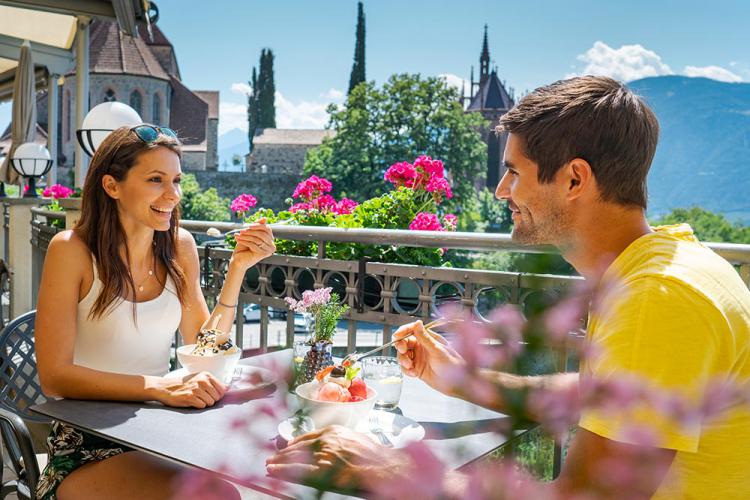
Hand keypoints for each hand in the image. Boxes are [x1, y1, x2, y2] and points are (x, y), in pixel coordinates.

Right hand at [153, 371, 227, 408]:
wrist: (166, 388)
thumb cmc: (184, 384)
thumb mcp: (200, 379)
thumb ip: (214, 383)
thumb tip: (229, 387)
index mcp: (206, 375)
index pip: (222, 389)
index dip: (218, 395)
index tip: (211, 395)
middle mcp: (203, 380)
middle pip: (217, 397)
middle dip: (211, 399)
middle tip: (200, 396)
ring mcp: (196, 389)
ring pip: (210, 402)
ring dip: (204, 403)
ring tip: (195, 398)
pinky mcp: (190, 397)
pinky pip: (202, 406)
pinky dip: (198, 405)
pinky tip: (191, 401)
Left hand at [230, 218, 275, 270]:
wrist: (239, 259)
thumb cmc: (244, 247)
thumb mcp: (250, 234)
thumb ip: (257, 226)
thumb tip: (265, 218)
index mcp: (270, 239)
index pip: (267, 229)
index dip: (258, 226)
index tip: (248, 225)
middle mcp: (272, 245)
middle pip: (263, 234)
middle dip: (251, 231)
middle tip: (241, 230)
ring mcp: (269, 251)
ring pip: (257, 239)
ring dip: (246, 236)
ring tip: (238, 235)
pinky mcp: (263, 254)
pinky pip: (254, 245)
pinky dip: (244, 241)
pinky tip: (238, 240)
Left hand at [266, 425, 406, 489]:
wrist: (386, 468)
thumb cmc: (377, 456)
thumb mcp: (358, 439)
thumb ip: (343, 440)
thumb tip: (337, 445)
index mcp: (335, 431)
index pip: (309, 436)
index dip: (296, 443)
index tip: (288, 447)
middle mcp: (326, 440)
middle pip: (299, 447)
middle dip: (284, 453)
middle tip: (272, 456)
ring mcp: (323, 456)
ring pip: (295, 458)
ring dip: (280, 461)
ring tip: (269, 464)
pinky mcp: (323, 472)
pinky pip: (298, 472)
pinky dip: (283, 471)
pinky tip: (273, 472)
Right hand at [394, 320, 465, 393]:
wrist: (456, 384)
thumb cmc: (452, 364)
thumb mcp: (437, 350)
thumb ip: (425, 337)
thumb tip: (417, 323)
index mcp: (428, 338)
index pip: (411, 330)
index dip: (402, 331)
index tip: (397, 336)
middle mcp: (421, 346)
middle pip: (403, 342)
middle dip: (401, 347)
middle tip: (403, 351)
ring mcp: (418, 358)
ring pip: (402, 355)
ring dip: (403, 360)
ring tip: (410, 366)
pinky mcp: (416, 369)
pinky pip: (405, 367)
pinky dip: (406, 370)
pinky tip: (414, 374)